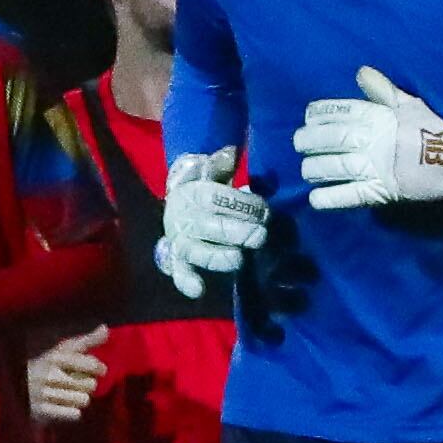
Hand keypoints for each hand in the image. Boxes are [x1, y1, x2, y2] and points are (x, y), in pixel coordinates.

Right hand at [25, 325, 109, 425]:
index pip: (90, 364)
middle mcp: (48, 374)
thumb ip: (85, 341)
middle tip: (74, 384)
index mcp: (54, 357)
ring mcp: (43, 394)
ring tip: (66, 396)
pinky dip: (71, 412)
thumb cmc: (45, 368)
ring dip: (78, 399)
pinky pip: (73, 414)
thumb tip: (105, 328)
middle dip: (86, 385)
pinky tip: (61, 407)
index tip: (99, 370)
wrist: (13, 389)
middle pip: (90, 384)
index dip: (99, 368)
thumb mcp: (61, 351)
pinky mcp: (41, 411)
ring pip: (83, 400)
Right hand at [156, 150, 264, 295]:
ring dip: (216, 256)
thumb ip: (218, 165)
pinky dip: (186, 281)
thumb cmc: (204, 190)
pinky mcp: (179, 260)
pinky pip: (179, 271)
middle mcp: (184, 218)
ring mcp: (181, 240)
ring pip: (196, 250)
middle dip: (236, 231)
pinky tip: (198, 290)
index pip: (216, 199)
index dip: (242, 205)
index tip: (265, 211)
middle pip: (209, 225)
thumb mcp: (209, 173)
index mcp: (192, 194)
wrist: (178, 207)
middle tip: (261, 235)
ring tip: (238, 258)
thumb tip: (230, 151)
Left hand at [298, 66, 442, 213]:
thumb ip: (383, 91)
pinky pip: (350, 195)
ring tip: (307, 169)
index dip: (320, 114)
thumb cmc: (433, 130)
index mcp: (380, 118)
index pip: (342, 111)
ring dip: (315, 168)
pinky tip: (315, 198)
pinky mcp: (381, 192)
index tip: (309, 117)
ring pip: (335, 166)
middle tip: (299, 144)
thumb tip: (361, 71)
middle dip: (309, 141)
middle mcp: (374, 141)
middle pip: (332, 138)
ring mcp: (376, 167)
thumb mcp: (410, 105)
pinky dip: (330, 198)